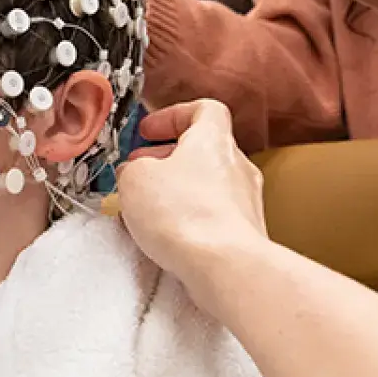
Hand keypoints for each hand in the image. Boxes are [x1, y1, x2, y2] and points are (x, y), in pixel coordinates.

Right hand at [116, 100, 266, 303]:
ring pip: (207, 186)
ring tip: (148, 210)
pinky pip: (213, 217)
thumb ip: (132, 168)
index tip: (150, 130)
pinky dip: (190, 220)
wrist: (225, 265)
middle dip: (166, 160)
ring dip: (178, 192)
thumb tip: (133, 174)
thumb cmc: (186, 215)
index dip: (173, 116)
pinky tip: (168, 237)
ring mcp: (245, 202)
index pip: (204, 110)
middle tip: (139, 172)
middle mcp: (236, 166)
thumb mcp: (135, 179)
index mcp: (213, 139)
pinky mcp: (244, 233)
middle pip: (202, 151)